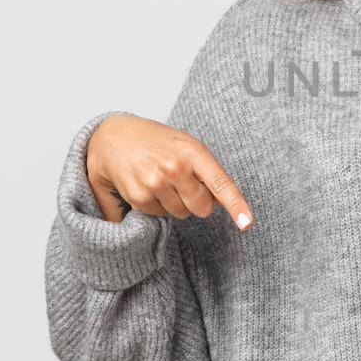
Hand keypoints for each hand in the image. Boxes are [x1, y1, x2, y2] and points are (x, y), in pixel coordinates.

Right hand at [86, 114, 254, 230]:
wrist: (113, 136)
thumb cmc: (156, 142)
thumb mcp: (186, 146)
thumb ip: (207, 173)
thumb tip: (224, 202)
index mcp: (193, 151)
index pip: (221, 183)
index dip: (236, 205)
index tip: (247, 223)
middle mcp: (175, 167)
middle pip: (202, 208)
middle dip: (197, 202)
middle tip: (182, 184)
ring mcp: (155, 182)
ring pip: (181, 214)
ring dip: (175, 203)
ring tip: (160, 181)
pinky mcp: (138, 196)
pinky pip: (159, 215)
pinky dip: (156, 205)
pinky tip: (146, 185)